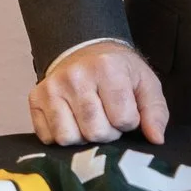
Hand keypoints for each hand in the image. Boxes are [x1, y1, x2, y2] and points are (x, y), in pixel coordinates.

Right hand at [29, 40, 168, 145]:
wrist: (86, 51)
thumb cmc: (119, 72)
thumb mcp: (146, 84)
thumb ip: (155, 112)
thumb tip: (156, 139)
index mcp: (107, 68)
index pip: (123, 120)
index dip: (129, 123)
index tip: (126, 112)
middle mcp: (75, 76)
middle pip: (94, 132)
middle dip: (107, 133)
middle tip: (107, 118)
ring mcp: (51, 87)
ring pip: (68, 138)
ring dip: (83, 137)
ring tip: (90, 121)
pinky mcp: (34, 99)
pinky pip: (49, 137)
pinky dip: (62, 136)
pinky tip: (72, 121)